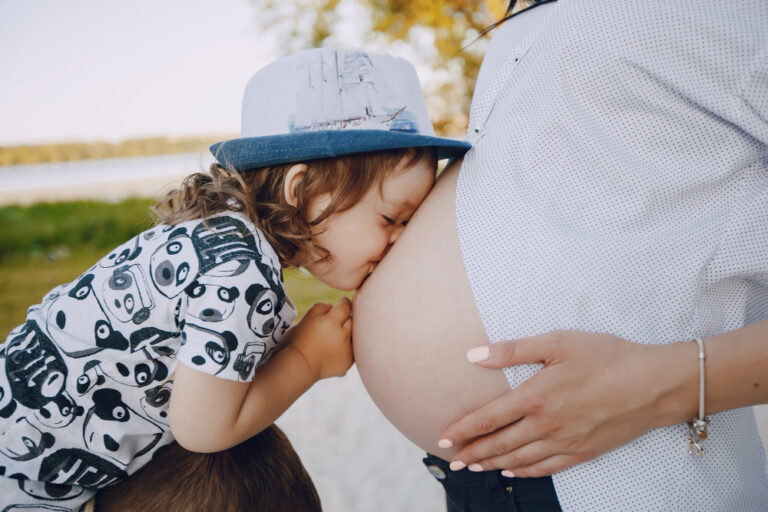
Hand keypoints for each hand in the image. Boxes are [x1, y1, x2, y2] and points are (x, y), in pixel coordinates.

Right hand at [289, 297, 353, 379]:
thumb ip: (321, 307)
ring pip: (354, 336)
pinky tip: (335, 349)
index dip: (345, 302)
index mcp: (331, 322)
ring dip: (348, 334)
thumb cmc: (300, 340)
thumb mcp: (306, 319)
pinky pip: (353, 350)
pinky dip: (347, 348)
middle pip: (352, 321)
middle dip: (346, 319)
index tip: (343, 300)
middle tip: (337, 321)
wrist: (299, 365)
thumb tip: (332, 306)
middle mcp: (342, 336)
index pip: (345, 307)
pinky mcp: (348, 362)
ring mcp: (346, 350)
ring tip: (335, 337)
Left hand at [438, 331, 694, 476]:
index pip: (487, 419)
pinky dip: (525, 472)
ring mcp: (565, 442)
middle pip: (498, 444)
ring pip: (519, 460)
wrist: (653, 384)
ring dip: (492, 465)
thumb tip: (473, 356)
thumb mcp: (556, 342)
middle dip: (471, 453)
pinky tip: (513, 472)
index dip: (462, 430)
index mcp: (534, 397)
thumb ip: (512, 350)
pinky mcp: (584, 452)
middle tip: (452, 460)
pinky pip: (547, 468)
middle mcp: (545, 425)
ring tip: (474, 468)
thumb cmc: (605, 356)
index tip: (442, 438)